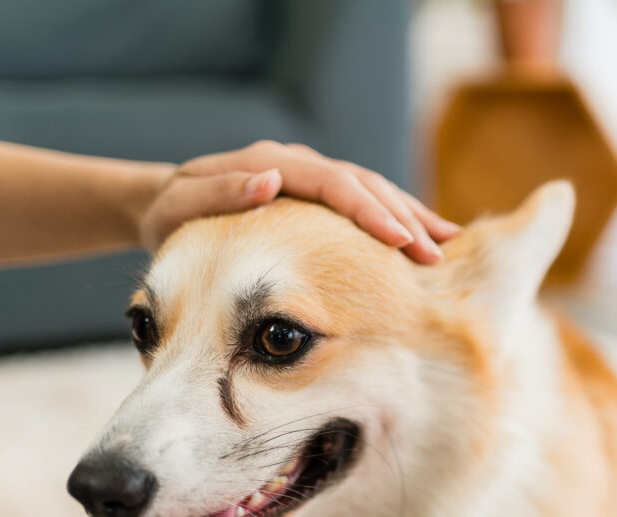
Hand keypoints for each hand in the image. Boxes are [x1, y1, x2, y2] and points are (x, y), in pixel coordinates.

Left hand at [137, 140, 459, 263]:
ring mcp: (311, 178)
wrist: (168, 204)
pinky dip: (396, 217)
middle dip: (403, 218)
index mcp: (271, 163)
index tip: (398, 239)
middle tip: (435, 254)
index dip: (369, 210)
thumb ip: (220, 191)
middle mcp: (297, 164)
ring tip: (448, 242)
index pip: (332, 183)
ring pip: (373, 190)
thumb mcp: (179, 206)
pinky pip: (364, 203)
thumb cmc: (171, 213)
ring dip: (411, 216)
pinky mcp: (318, 198)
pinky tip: (424, 237)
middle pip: (363, 184)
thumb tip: (269, 179)